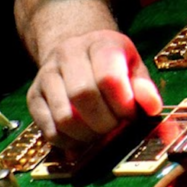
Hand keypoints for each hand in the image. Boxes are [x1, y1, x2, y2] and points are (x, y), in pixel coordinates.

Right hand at [26, 29, 161, 147]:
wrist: (77, 54)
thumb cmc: (112, 66)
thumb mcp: (134, 69)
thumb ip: (144, 88)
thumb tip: (153, 107)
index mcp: (100, 43)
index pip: (108, 78)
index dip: (122, 105)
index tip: (131, 116)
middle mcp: (68, 54)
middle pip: (83, 96)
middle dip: (105, 123)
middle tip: (116, 129)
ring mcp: (46, 75)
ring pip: (64, 117)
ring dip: (87, 136)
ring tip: (101, 135)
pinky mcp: (33, 96)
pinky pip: (49, 130)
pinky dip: (69, 143)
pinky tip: (82, 140)